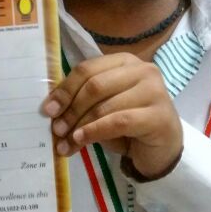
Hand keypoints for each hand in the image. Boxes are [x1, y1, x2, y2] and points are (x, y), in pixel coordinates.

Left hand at [42, 53, 182, 178]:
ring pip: (105, 105)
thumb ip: (82, 101)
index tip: (48, 109)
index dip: (65, 89)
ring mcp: (154, 91)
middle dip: (71, 109)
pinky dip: (95, 131)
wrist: (162, 149)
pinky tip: (82, 140)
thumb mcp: (102, 108)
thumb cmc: (129, 126)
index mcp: (124, 62)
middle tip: (57, 129)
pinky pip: (118, 121)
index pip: (87, 69)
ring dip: (80, 125)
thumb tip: (51, 108)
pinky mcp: (159, 115)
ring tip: (66, 142)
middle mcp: (142, 71)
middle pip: (95, 85)